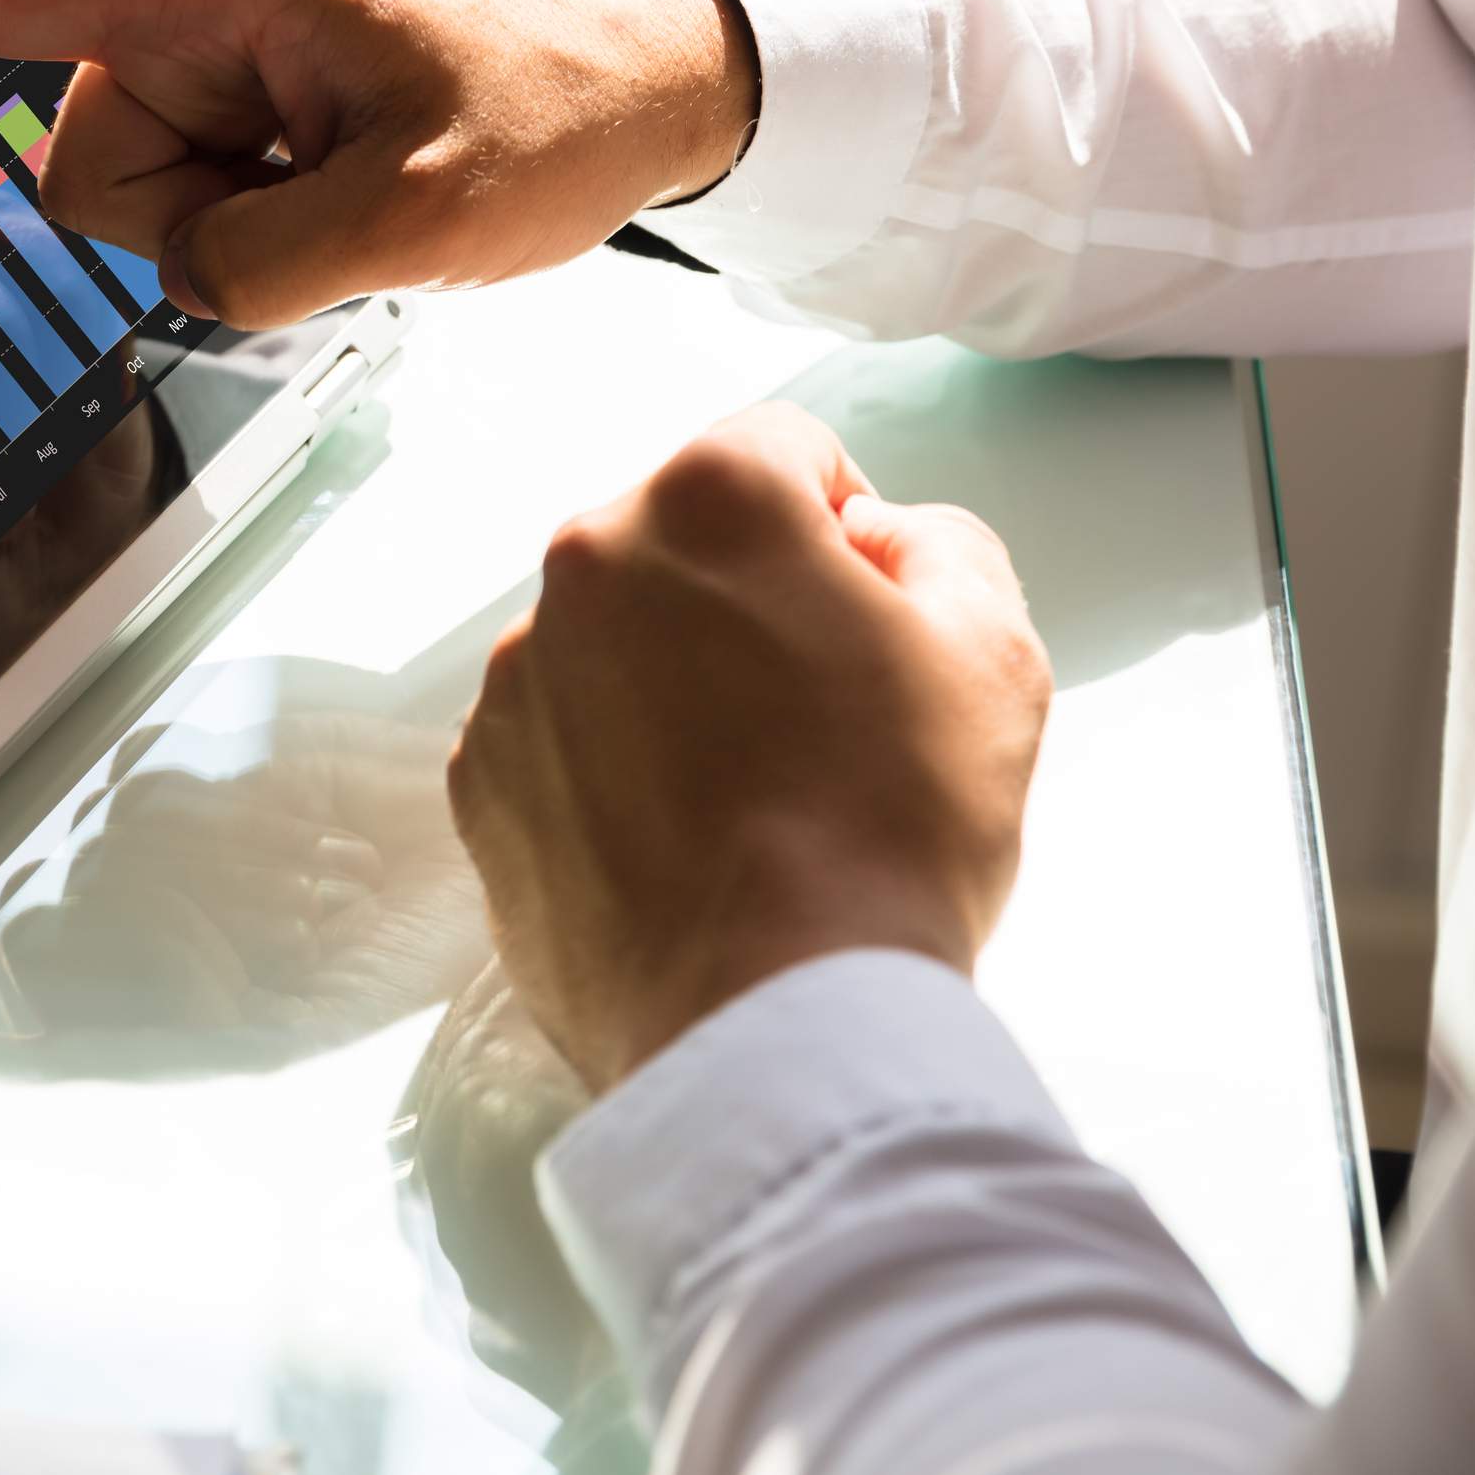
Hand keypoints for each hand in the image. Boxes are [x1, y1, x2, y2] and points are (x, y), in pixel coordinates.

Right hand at [0, 0, 755, 325]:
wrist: (654, 69)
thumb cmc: (556, 97)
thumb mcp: (420, 215)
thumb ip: (259, 268)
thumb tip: (178, 278)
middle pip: (85, 173)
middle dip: (198, 222)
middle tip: (343, 194)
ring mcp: (209, 39)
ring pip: (137, 205)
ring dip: (245, 225)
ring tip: (361, 180)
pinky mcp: (236, 83)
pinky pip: (190, 198)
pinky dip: (268, 217)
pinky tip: (352, 180)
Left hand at [446, 403, 1051, 1089]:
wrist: (770, 1020)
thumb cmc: (889, 834)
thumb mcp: (994, 652)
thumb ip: (940, 547)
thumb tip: (874, 542)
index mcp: (706, 502)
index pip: (786, 454)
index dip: (846, 532)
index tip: (870, 621)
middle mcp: (586, 565)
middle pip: (685, 545)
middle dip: (750, 603)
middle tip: (823, 721)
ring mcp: (518, 677)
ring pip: (616, 641)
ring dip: (674, 685)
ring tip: (754, 801)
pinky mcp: (481, 781)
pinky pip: (559, 737)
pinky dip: (611, 770)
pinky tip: (684, 846)